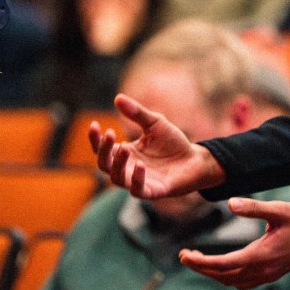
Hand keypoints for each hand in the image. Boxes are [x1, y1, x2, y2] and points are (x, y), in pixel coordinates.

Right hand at [89, 94, 225, 198]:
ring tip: (125, 147)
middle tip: (111, 134)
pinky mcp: (153, 191)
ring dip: (118, 164)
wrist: (195, 158)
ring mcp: (139, 181)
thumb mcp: (155, 123)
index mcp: (125, 153)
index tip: (94, 124)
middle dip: (104, 150)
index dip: (95, 139)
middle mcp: (127, 169)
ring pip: (117, 179)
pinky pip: (138, 190)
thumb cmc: (172, 142)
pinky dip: (136, 179)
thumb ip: (137, 113)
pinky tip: (140, 165)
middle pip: (104, 165)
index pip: (102, 149)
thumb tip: (117, 98)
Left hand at [179, 199, 289, 289]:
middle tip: (184, 256)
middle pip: (223, 276)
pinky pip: (243, 282)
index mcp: (260, 255)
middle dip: (201, 268)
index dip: (200, 262)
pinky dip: (227, 277)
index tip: (183, 255)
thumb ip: (253, 208)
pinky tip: (223, 266)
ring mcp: (267, 275)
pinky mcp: (271, 274)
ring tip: (198, 260)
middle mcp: (262, 270)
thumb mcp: (279, 210)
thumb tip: (230, 204)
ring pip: (232, 282)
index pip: (222, 265)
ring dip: (213, 274)